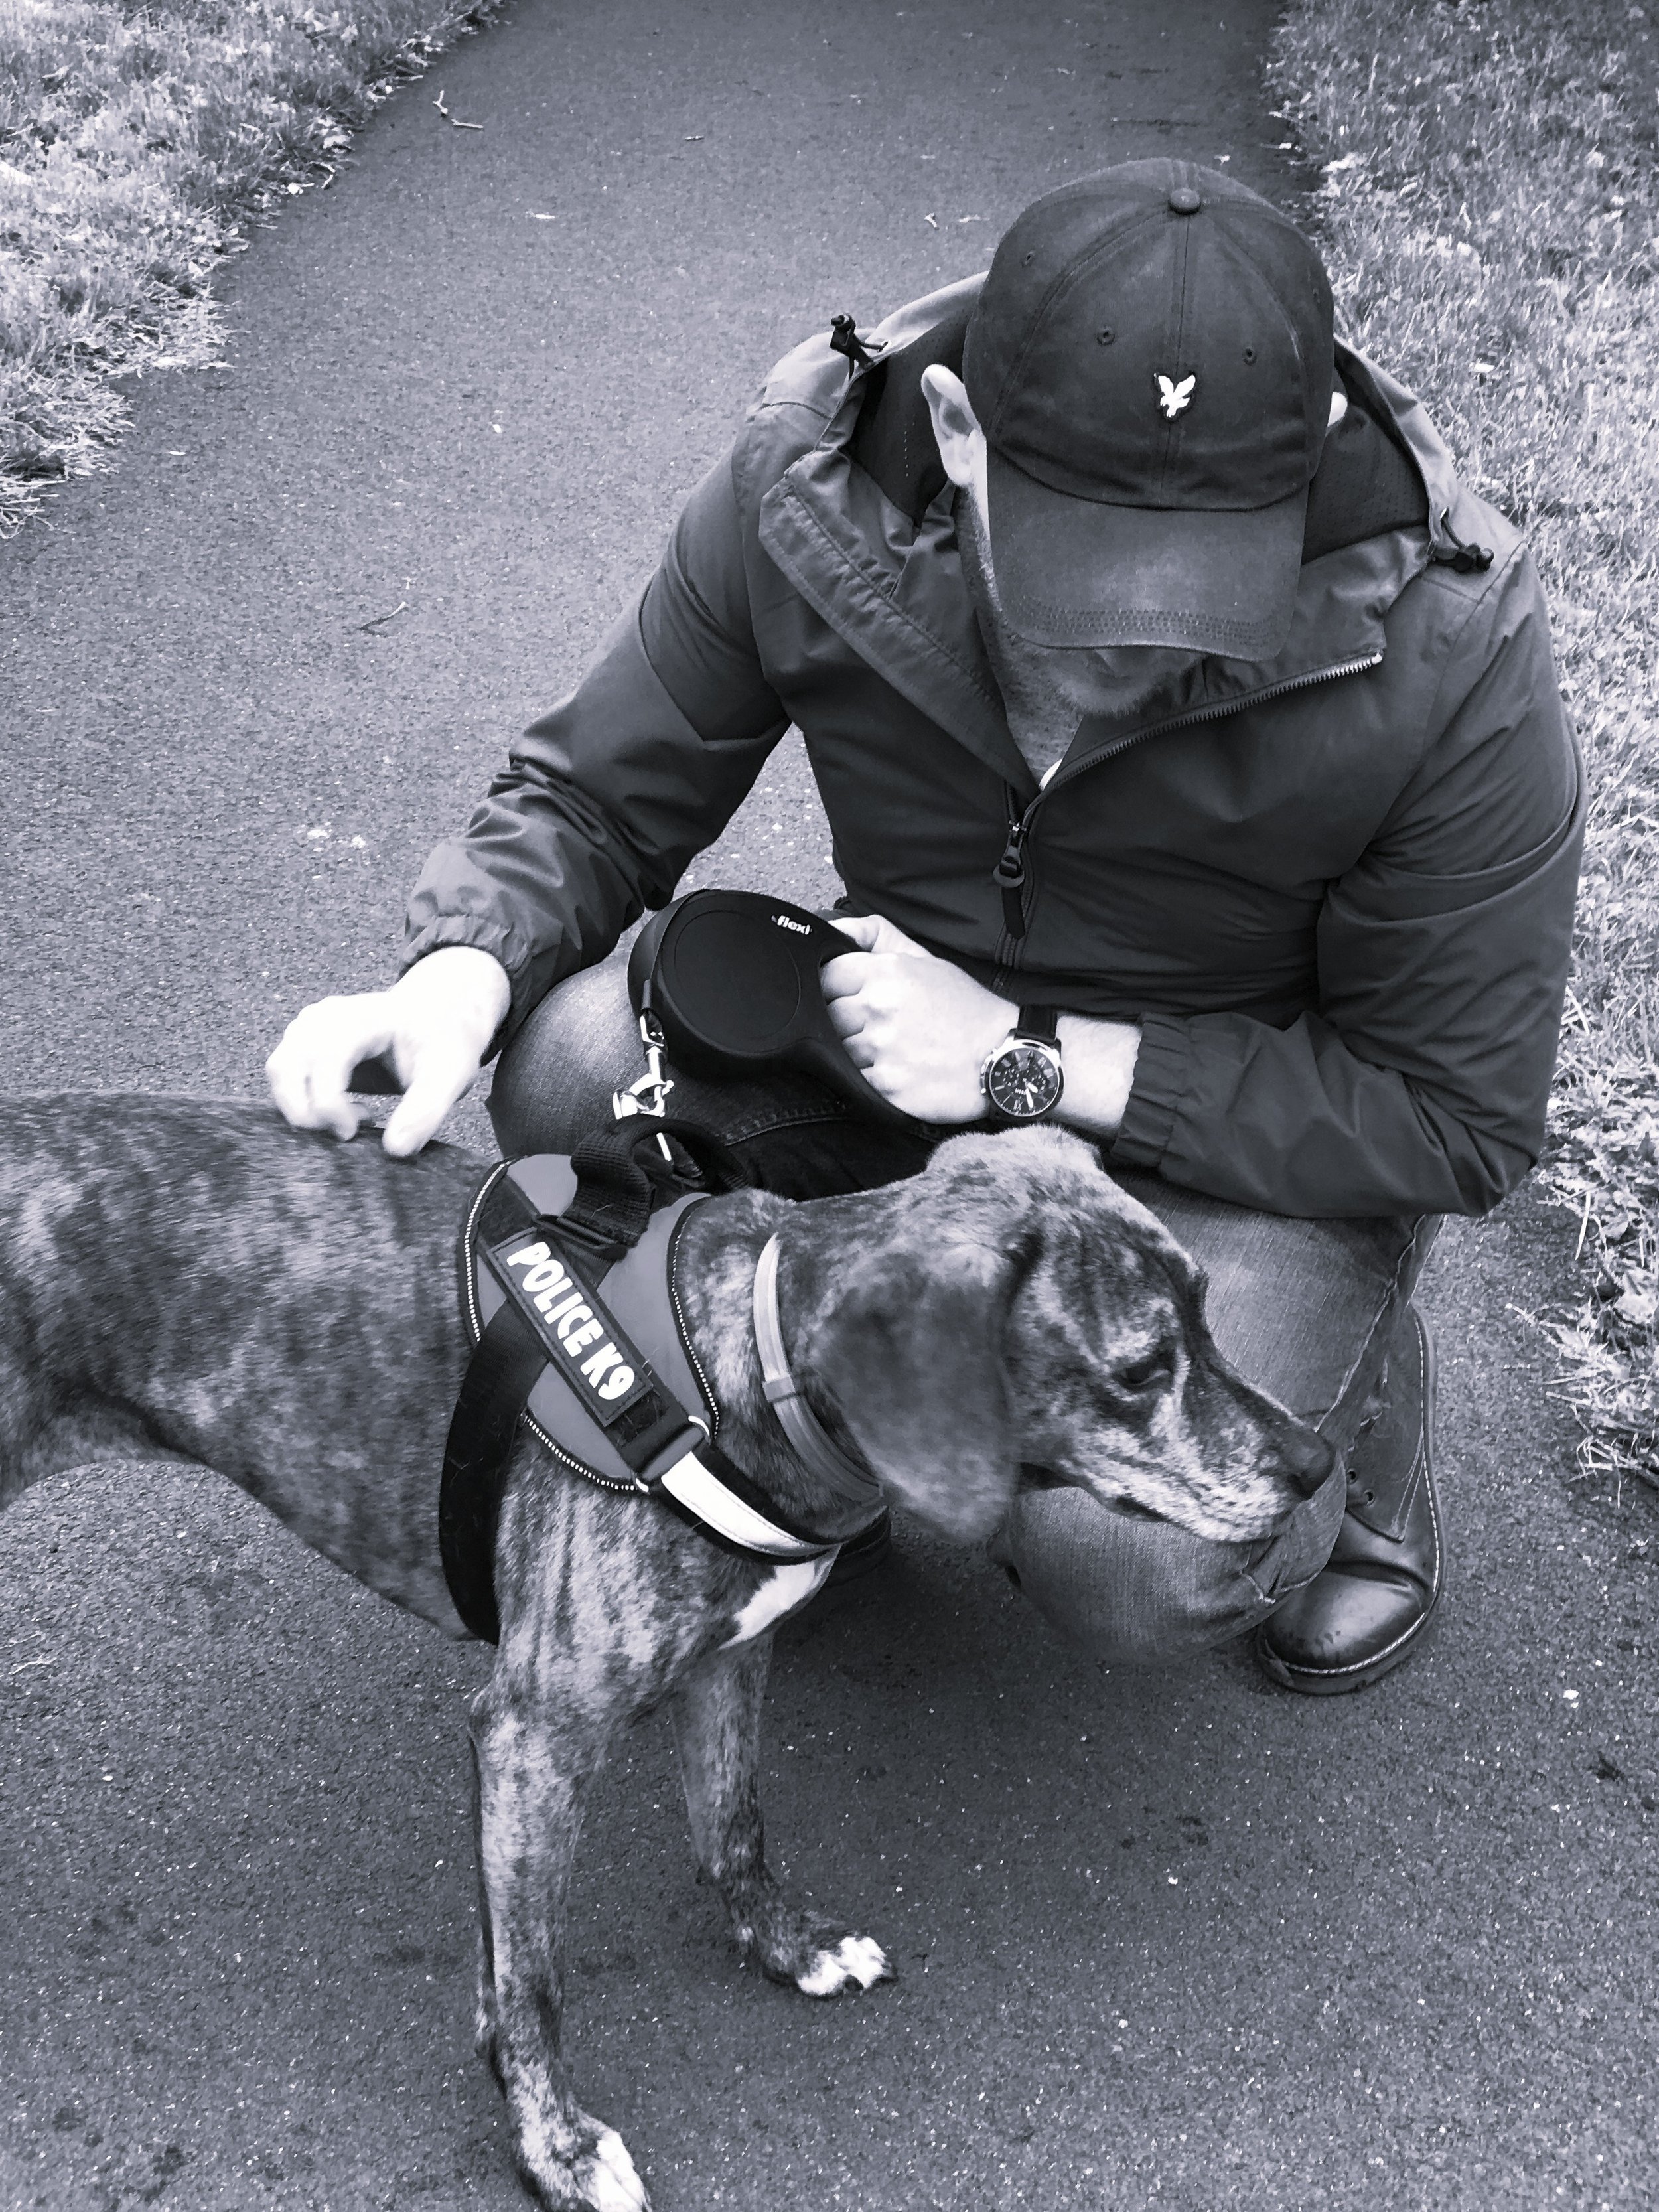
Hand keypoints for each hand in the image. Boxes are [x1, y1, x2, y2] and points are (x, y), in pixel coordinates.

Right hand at [266, 945, 511, 1156]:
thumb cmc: (441, 1043)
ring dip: (304, 1110)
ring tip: (356, 1119)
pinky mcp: (303, 1045)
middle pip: (286, 1068)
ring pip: (278, 1074)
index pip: (324, 1061)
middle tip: (348, 1136)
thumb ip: (426, 1111)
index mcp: (361, 1017)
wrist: (436, 1018)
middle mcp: (324, 1017)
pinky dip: (304, 1104)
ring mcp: (307, 1028)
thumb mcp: (450, 1075)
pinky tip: (346, 1113)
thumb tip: (395, 1151)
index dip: (329, 1106)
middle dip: (307, 1114)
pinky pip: (284, 1079)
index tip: (353, 1134)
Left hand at [820, 913, 1012, 1123]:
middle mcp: (879, 1008)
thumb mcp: (926, 958)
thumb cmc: (965, 1008)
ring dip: (857, 1051)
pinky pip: (853, 1081)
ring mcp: (881, 1050)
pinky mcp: (885, 1087)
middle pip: (827, 1015)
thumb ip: (876, 936)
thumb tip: (834, 929)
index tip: (852, 996)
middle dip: (846, 1021)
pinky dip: (869, 1078)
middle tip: (878, 1026)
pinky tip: (897, 1070)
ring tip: (892, 1049)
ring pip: (837, 1050)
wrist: (1003, 1056)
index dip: (836, 987)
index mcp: (886, 972)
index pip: (826, 975)